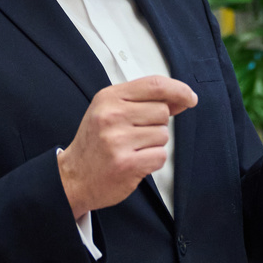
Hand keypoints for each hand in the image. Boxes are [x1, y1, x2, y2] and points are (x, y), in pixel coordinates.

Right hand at [57, 76, 197, 218]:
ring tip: (131, 149)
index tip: (189, 97)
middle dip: (157, 125)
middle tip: (136, 135)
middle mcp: (111, 116)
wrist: (73, 178)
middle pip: (162, 112)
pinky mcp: (126, 164)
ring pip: (163, 135)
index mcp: (108, 98)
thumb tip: (181, 97)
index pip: (154, 85)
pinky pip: (160, 156)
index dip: (178, 89)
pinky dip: (152, 160)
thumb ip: (143, 102)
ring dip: (154, 144)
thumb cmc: (95, 143)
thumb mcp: (111, 112)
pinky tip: (135, 161)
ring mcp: (117, 140)